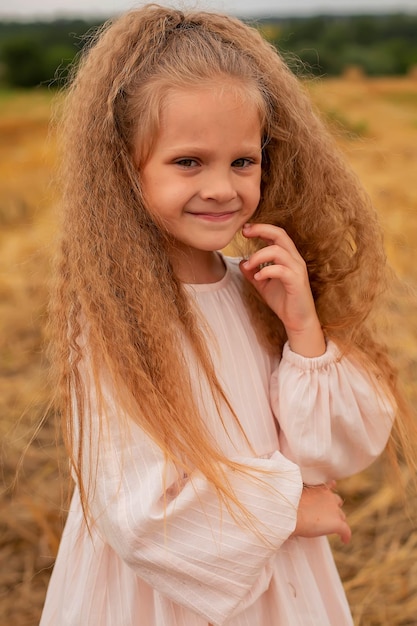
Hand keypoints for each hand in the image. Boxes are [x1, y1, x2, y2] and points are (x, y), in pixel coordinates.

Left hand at [239, 223, 324, 356]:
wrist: (298, 321)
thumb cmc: (283, 301)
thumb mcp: (263, 285)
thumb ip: (253, 273)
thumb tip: (242, 262)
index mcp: (288, 257)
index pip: (277, 235)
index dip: (261, 228)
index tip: (245, 230)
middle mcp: (294, 259)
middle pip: (280, 235)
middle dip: (261, 230)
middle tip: (245, 232)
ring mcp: (297, 270)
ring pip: (278, 251)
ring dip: (259, 255)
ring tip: (249, 265)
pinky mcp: (297, 282)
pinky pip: (281, 270)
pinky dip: (267, 270)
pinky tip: (258, 277)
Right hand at [292, 482, 350, 544]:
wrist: (290, 513)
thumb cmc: (288, 504)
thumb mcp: (295, 494)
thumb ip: (302, 495)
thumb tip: (296, 500)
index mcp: (320, 488)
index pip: (329, 488)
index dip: (329, 493)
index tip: (331, 490)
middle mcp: (329, 497)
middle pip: (337, 502)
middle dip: (333, 508)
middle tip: (326, 516)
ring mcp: (334, 511)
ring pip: (341, 516)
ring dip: (338, 520)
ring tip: (334, 528)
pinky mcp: (337, 524)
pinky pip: (346, 531)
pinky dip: (345, 535)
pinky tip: (344, 540)